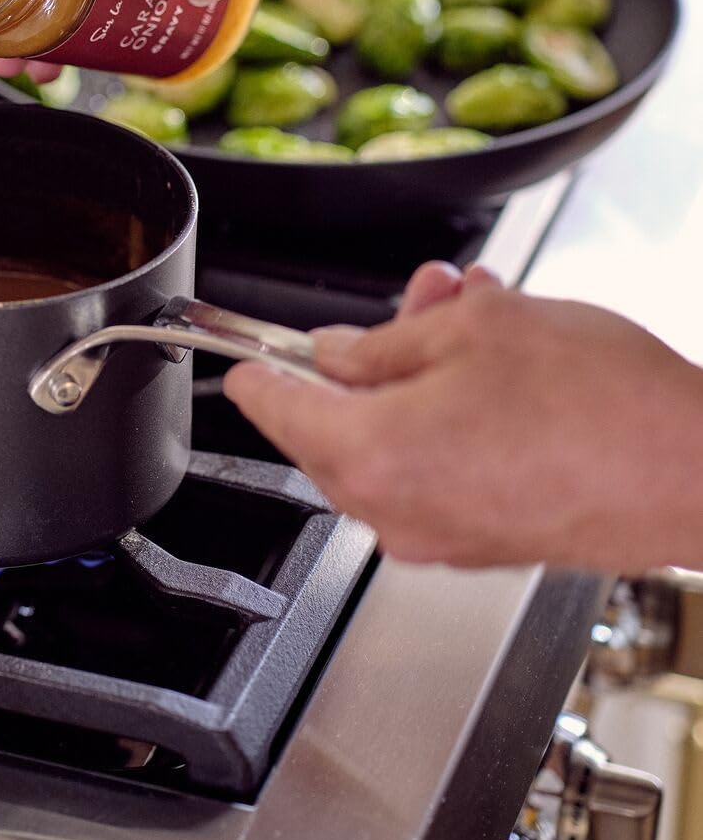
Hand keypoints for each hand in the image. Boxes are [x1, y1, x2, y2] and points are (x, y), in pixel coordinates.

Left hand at [223, 263, 702, 571]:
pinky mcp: (485, 539)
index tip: (237, 351)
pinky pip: (435, 465)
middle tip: (415, 300)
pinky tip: (491, 361)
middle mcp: (394, 509)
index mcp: (369, 455)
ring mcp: (441, 533)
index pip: (273, 408)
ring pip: (392, 436)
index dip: (256, 366)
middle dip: (371, 350)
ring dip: (419, 370)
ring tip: (468, 312)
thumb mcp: (474, 329)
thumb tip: (336, 354)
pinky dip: (448, 412)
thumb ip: (382, 343)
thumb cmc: (602, 403)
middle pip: (335, 421)